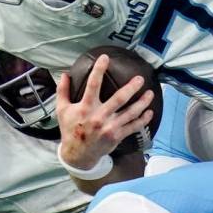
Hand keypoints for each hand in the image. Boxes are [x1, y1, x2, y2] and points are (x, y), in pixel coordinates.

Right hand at [56, 55, 154, 169]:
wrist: (77, 155)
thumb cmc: (70, 129)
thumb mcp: (62, 110)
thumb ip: (63, 91)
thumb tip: (64, 74)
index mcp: (85, 108)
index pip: (93, 85)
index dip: (99, 70)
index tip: (105, 58)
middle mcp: (99, 117)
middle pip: (119, 99)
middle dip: (131, 88)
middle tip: (140, 78)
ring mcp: (110, 127)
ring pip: (130, 113)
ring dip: (142, 103)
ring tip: (151, 93)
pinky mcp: (117, 136)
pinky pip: (133, 126)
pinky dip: (143, 120)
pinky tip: (150, 112)